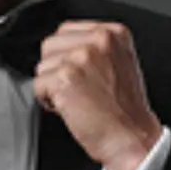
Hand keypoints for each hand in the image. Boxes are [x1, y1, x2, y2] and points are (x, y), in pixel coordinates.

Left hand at [33, 21, 162, 169]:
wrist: (132, 138)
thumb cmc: (126, 111)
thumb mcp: (120, 63)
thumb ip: (95, 48)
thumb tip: (64, 48)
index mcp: (113, 33)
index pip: (67, 31)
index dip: (66, 56)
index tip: (79, 75)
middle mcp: (98, 40)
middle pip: (50, 44)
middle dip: (56, 69)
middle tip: (78, 90)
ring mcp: (82, 57)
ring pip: (42, 65)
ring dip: (52, 86)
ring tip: (76, 99)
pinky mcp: (66, 77)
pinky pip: (38, 85)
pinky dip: (48, 101)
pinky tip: (70, 108)